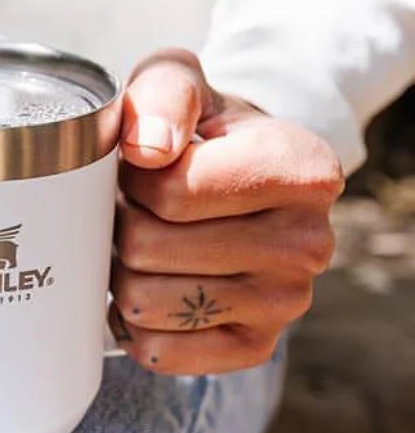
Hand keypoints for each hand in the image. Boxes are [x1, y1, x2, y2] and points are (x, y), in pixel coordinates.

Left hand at [109, 49, 343, 374]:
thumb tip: (147, 150)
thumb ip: (162, 94)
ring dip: (122, 272)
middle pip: (148, 248)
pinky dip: (134, 322)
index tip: (144, 165)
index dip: (133, 178)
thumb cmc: (200, 130)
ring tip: (145, 244)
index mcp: (303, 169)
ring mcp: (286, 304)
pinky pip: (155, 350)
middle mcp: (309, 243)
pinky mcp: (254, 348)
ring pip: (144, 302)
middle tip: (137, 208)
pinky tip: (152, 287)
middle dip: (122, 224)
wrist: (234, 182)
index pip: (172, 191)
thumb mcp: (179, 81)